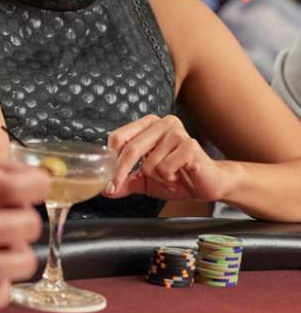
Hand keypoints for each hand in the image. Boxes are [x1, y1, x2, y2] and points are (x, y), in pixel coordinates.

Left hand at [105, 114, 229, 201]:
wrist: (207, 185)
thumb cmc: (177, 177)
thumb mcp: (145, 180)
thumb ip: (125, 181)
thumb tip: (104, 189)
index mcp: (149, 124)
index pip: (119, 137)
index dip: (111, 160)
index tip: (107, 179)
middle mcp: (163, 123)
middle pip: (130, 149)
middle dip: (121, 173)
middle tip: (115, 188)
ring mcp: (177, 132)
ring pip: (148, 164)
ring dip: (156, 179)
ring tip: (170, 178)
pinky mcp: (190, 146)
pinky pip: (164, 168)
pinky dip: (169, 179)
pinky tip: (179, 177)